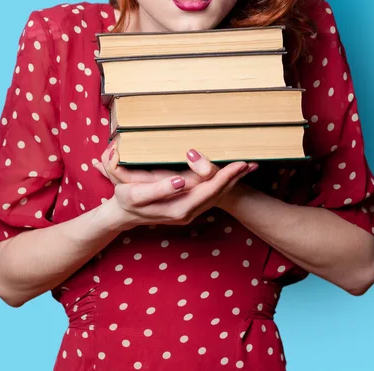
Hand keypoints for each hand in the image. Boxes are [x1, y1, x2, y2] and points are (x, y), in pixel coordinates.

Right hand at [92, 142, 258, 228]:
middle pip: (217, 193)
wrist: (124, 213)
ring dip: (234, 180)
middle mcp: (189, 212)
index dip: (221, 176)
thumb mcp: (136, 193)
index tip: (235, 164)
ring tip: (250, 166)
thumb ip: (158, 188)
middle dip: (234, 177)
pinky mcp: (190, 206)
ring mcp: (191, 210)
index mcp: (178, 208)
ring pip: (218, 195)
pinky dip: (226, 183)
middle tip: (248, 161)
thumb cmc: (127, 198)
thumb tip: (180, 181)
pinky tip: (236, 173)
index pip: (206, 191)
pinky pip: (212, 195)